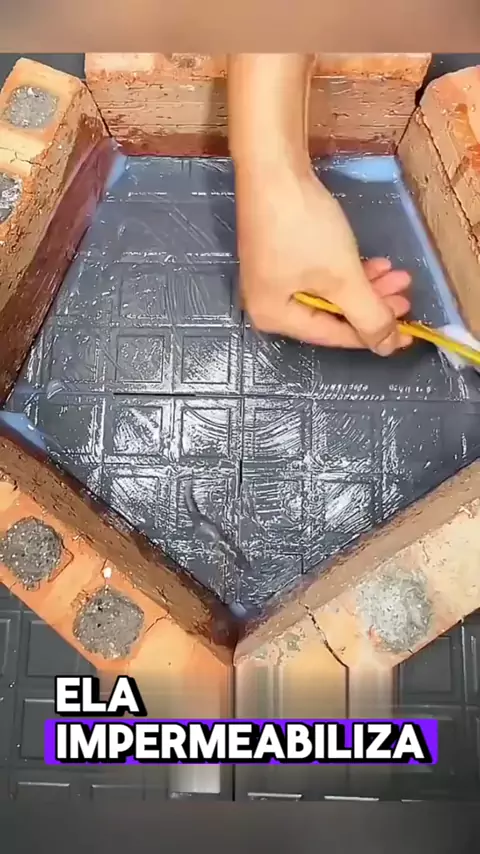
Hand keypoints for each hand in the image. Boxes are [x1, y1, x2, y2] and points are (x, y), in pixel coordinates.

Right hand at [235, 165, 412, 354]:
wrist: (272, 169)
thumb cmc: (303, 229)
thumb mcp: (343, 278)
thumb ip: (368, 316)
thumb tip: (387, 347)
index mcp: (274, 318)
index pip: (333, 335)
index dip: (373, 334)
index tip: (407, 333)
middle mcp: (268, 304)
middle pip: (331, 314)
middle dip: (372, 304)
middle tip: (406, 297)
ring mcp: (273, 277)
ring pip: (329, 292)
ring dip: (365, 285)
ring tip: (397, 275)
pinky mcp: (280, 252)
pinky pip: (320, 273)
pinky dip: (347, 271)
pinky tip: (374, 262)